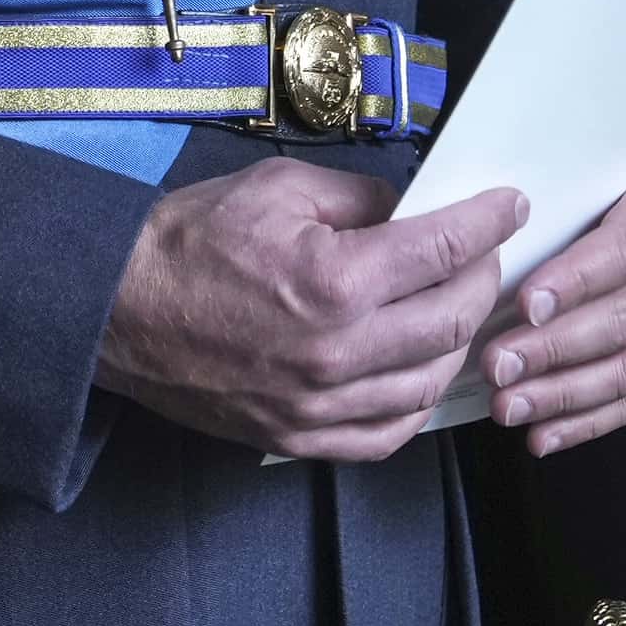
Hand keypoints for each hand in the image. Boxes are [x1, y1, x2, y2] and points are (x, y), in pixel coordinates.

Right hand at [99, 158, 525, 461]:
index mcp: (335, 281)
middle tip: (485, 252)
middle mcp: (337, 352)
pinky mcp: (299, 436)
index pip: (443, 251)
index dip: (488, 222)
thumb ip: (360, 199)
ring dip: (458, 341)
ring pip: (430, 382)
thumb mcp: (278, 189)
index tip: (508, 205)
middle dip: (483, 278)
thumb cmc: (188, 244)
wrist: (116, 311)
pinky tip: (421, 371)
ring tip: (459, 306)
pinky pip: (386, 434)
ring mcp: (320, 405)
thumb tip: (414, 210)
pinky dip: (417, 403)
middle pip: (451, 319)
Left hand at [484, 134, 625, 457]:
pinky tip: (542, 436)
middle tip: (500, 364)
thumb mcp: (608, 162)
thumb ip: (566, 190)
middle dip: (556, 348)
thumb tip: (491, 220)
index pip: (625, 251)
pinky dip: (585, 423)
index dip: (575, 280)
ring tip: (510, 405)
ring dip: (564, 395)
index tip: (525, 303)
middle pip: (625, 319)